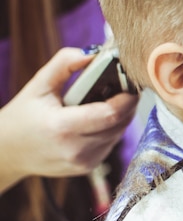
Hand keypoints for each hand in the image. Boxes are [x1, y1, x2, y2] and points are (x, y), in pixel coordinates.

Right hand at [0, 48, 137, 192]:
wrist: (7, 152)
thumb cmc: (23, 116)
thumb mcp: (39, 84)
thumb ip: (65, 64)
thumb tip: (94, 54)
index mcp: (62, 128)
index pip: (110, 114)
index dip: (127, 98)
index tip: (132, 82)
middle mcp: (75, 149)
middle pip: (119, 123)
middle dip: (127, 104)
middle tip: (126, 86)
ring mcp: (83, 162)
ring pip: (118, 133)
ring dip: (121, 116)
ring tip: (114, 99)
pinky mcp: (88, 167)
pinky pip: (111, 143)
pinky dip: (111, 129)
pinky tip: (101, 118)